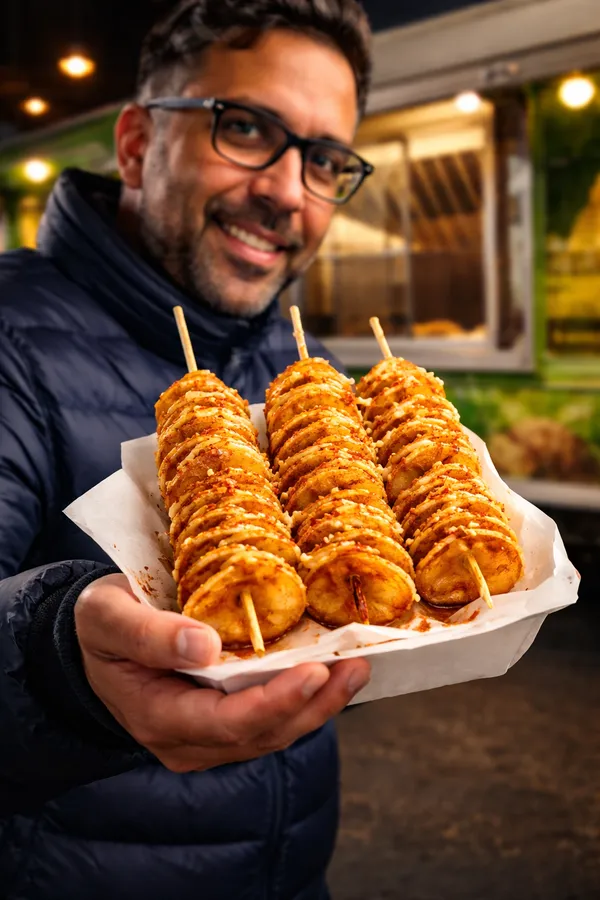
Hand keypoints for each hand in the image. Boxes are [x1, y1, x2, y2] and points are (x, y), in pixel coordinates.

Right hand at [75, 574, 370, 771]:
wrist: (92, 642)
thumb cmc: (99, 626)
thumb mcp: (108, 618)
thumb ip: (149, 634)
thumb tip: (205, 644)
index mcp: (158, 716)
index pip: (228, 722)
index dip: (276, 701)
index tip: (315, 672)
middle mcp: (188, 739)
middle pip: (262, 733)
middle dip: (315, 704)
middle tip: (356, 667)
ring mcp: (206, 736)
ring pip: (273, 731)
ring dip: (320, 704)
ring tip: (358, 668)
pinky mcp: (222, 721)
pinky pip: (269, 718)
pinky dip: (304, 698)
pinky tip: (332, 672)